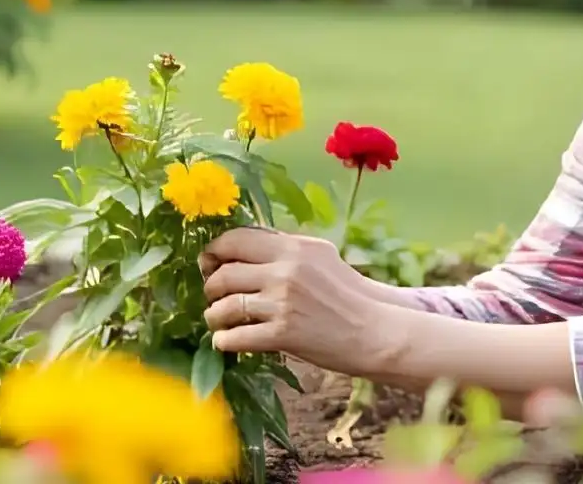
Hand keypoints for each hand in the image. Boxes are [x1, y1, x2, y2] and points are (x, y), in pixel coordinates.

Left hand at [200, 228, 391, 376]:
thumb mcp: (321, 256)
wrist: (373, 330)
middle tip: (214, 297)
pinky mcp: (282, 334)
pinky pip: (234, 337)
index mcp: (294, 247)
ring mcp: (282, 303)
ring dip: (214, 317)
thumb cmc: (348, 293)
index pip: (236, 240)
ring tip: (219, 321)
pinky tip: (228, 341)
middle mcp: (285, 270)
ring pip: (223, 307)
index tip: (210, 264)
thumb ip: (285, 249)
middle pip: (223, 274)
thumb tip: (244, 248)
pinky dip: (224, 341)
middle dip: (210, 288)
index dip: (214, 252)